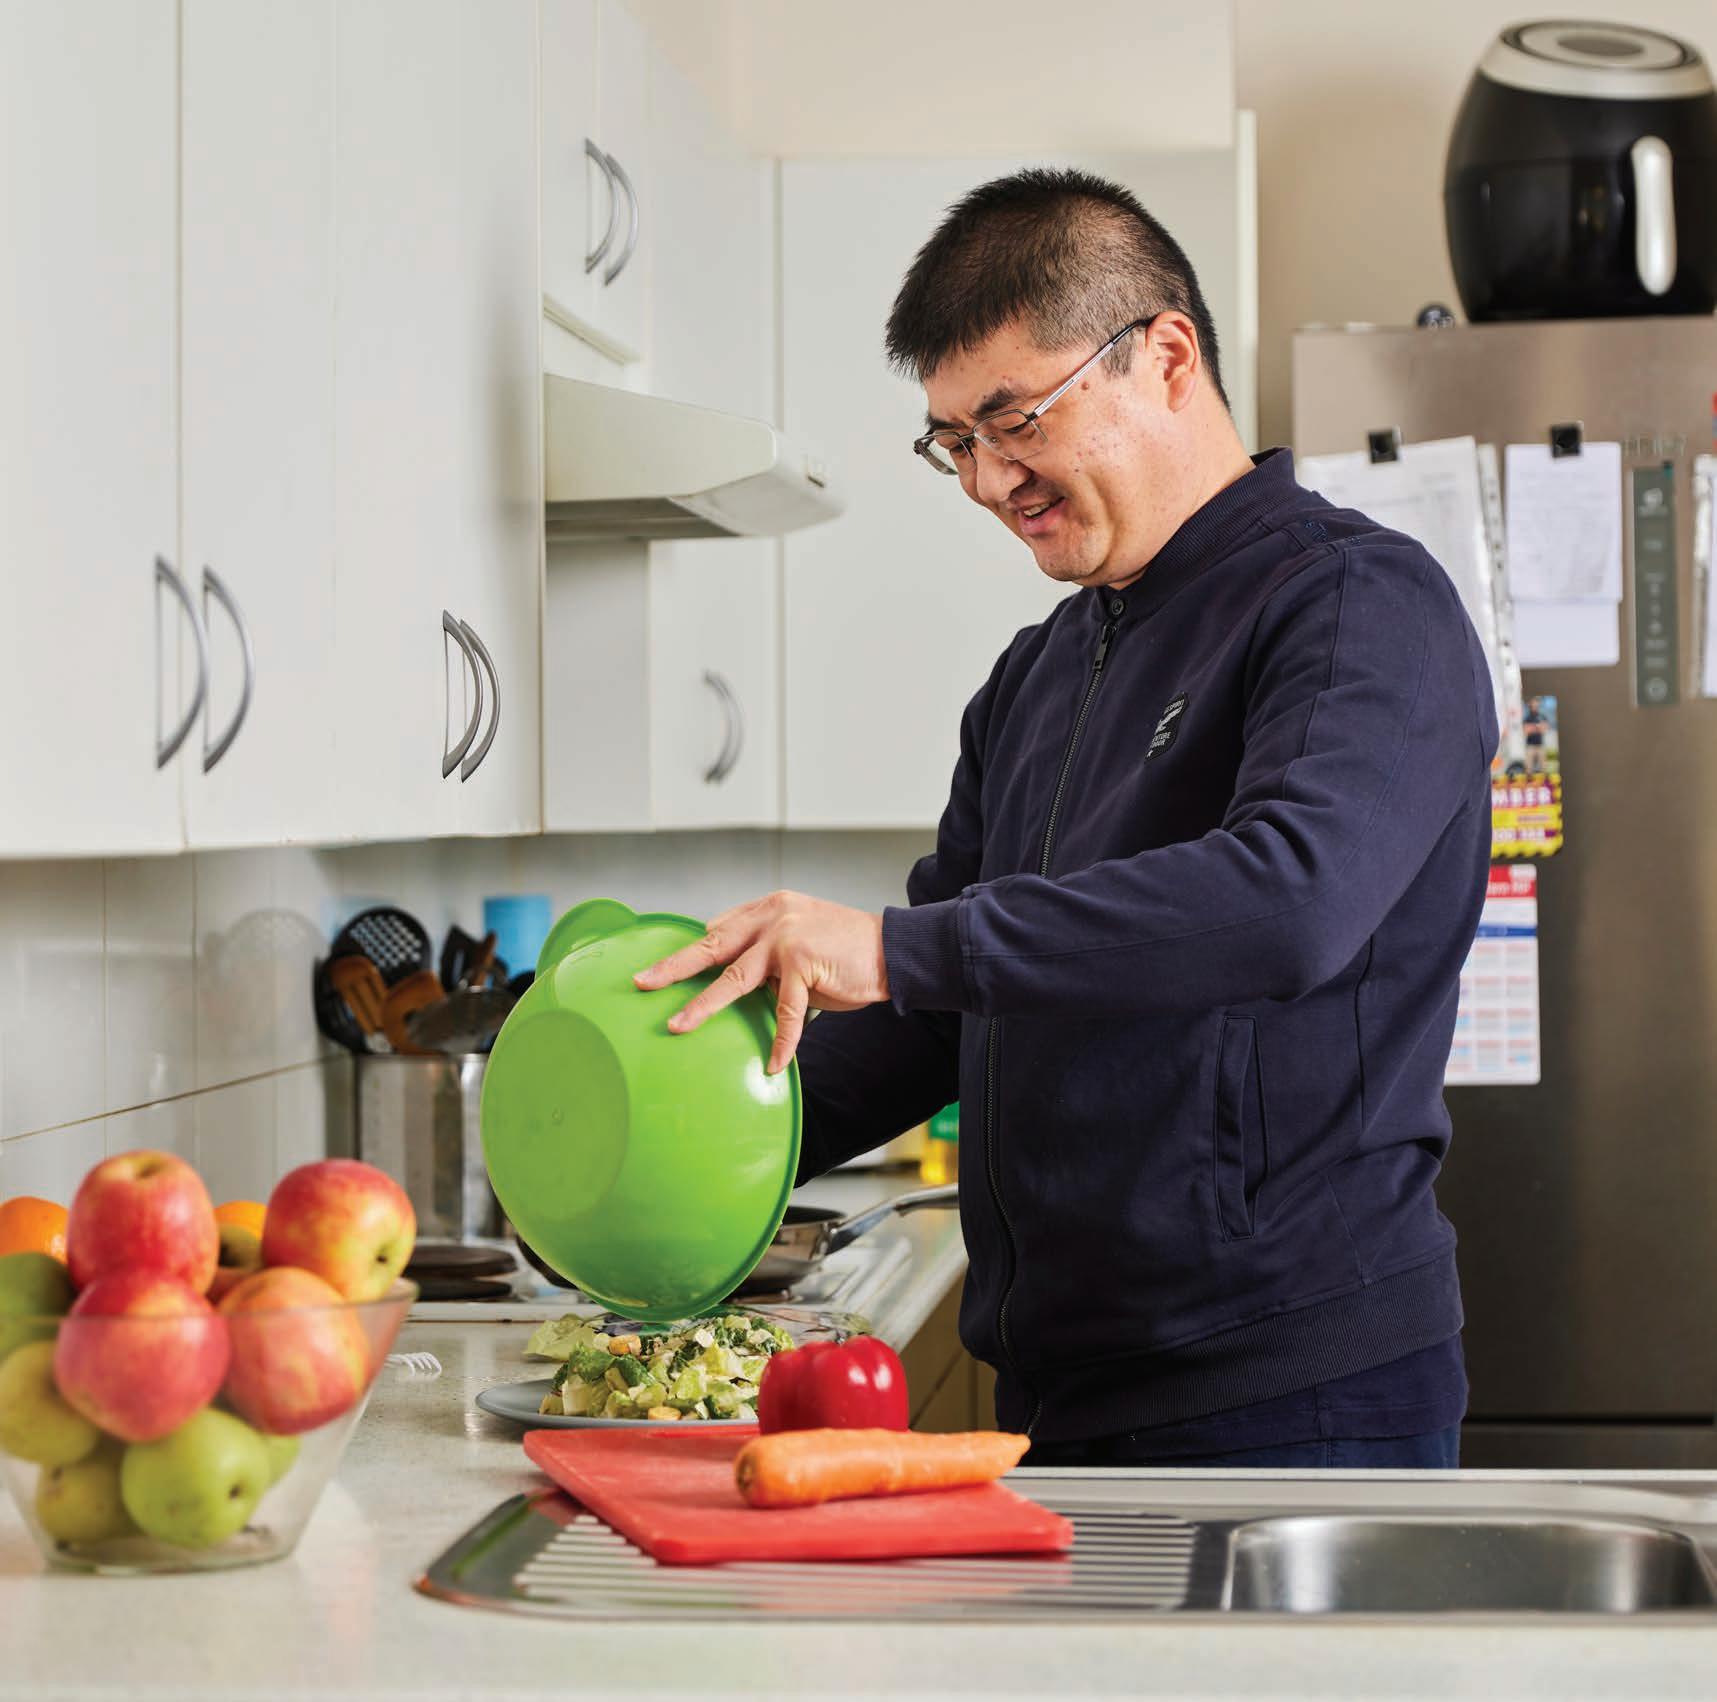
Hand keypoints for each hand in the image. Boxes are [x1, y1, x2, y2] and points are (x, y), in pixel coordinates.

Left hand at [632, 891, 888, 1073]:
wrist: (894, 951)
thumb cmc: (846, 952)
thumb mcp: (801, 941)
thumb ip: (767, 957)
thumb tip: (735, 985)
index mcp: (768, 908)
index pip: (719, 928)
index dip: (694, 951)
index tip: (665, 968)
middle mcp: (772, 917)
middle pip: (711, 945)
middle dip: (673, 966)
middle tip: (641, 983)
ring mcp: (786, 939)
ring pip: (733, 978)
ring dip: (703, 1006)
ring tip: (678, 1026)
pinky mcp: (804, 964)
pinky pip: (785, 1012)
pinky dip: (781, 1041)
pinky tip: (774, 1065)